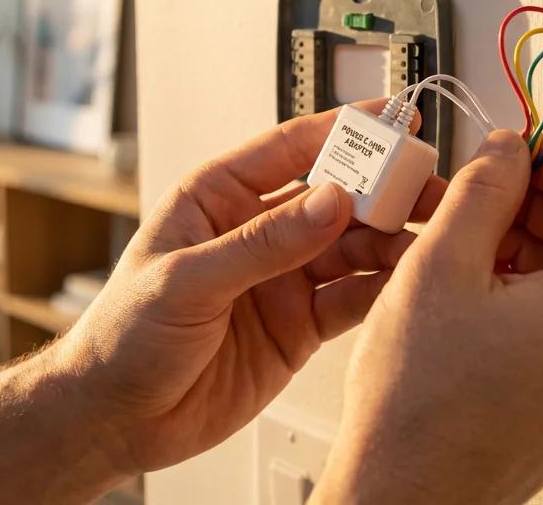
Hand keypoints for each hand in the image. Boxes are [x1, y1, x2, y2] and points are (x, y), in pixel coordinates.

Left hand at [51, 100, 444, 474]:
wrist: (115, 421)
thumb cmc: (121, 339)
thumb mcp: (186, 281)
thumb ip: (262, 244)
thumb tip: (329, 202)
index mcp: (218, 199)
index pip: (290, 149)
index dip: (344, 131)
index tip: (392, 120)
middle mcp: (257, 233)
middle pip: (334, 197)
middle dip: (383, 190)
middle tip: (427, 188)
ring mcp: (282, 279)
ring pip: (352, 248)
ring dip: (391, 241)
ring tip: (427, 240)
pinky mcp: (299, 327)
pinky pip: (351, 300)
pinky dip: (383, 290)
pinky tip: (407, 283)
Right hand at [315, 131, 542, 503]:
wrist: (404, 498)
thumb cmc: (418, 410)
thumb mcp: (440, 266)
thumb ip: (484, 189)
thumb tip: (508, 151)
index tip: (523, 152)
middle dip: (541, 204)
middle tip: (485, 191)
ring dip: (531, 248)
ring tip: (466, 242)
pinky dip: (532, 293)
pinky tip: (474, 290)